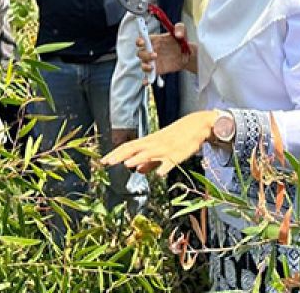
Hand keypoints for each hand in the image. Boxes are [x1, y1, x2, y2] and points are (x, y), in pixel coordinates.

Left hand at [101, 110, 215, 175]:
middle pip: (134, 148)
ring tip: (127, 165)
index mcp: (149, 142)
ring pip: (150, 153)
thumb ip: (149, 160)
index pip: (128, 147)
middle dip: (119, 156)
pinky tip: (159, 174)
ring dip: (138, 159)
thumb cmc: (178, 137)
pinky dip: (164, 167)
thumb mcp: (161, 148)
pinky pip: (170, 161)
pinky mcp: (178, 154)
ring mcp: (166, 148)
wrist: (197, 125)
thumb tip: (137, 170)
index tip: (103, 161)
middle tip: (106, 163)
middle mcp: (154, 143)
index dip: (115, 154)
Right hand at [136, 23, 192, 78]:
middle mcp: (151, 50)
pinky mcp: (157, 70)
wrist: (188, 55)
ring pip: (142, 64)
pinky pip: (148, 76)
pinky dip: (146, 80)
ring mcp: (153, 61)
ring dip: (145, 66)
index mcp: (154, 40)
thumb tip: (178, 34)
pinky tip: (147, 82)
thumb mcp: (183, 31)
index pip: (141, 40)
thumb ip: (180, 28)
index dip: (139, 41)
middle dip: (145, 55)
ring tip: (153, 67)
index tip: (143, 42)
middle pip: (140, 53)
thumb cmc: (182, 41)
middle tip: (155, 55)